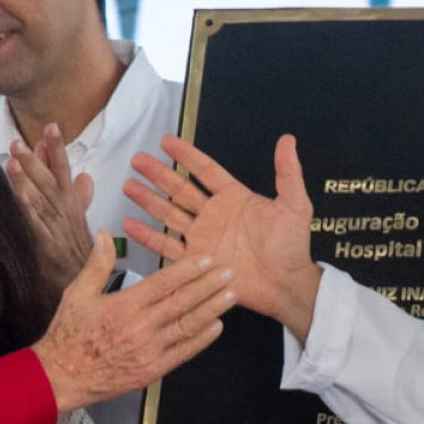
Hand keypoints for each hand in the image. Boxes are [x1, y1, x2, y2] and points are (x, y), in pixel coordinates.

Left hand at [8, 124, 95, 284]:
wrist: (87, 282)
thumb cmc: (81, 252)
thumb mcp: (82, 219)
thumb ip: (80, 196)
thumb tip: (84, 175)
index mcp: (71, 203)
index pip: (64, 169)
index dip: (57, 148)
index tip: (51, 126)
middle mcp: (63, 211)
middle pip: (48, 181)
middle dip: (34, 160)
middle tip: (19, 142)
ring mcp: (54, 227)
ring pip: (39, 199)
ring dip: (26, 180)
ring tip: (13, 161)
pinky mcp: (46, 245)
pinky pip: (35, 225)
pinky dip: (27, 210)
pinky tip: (16, 196)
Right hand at [30, 233, 234, 412]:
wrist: (61, 377)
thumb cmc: (69, 335)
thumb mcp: (77, 294)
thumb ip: (97, 264)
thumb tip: (105, 234)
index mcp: (124, 305)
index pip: (163, 283)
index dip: (188, 270)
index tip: (207, 259)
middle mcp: (140, 327)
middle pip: (182, 302)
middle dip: (209, 286)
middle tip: (230, 272)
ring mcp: (149, 351)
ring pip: (187, 326)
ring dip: (212, 310)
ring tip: (231, 295)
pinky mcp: (152, 371)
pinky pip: (183, 353)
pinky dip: (201, 340)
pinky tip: (216, 327)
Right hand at [123, 133, 323, 341]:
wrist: (286, 283)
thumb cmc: (293, 246)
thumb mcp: (295, 205)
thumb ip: (288, 172)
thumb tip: (288, 140)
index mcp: (234, 198)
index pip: (205, 171)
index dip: (187, 156)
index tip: (167, 141)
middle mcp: (214, 215)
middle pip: (180, 189)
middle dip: (158, 174)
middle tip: (138, 160)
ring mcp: (204, 237)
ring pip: (169, 213)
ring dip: (149, 200)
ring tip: (129, 186)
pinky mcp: (197, 260)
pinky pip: (168, 246)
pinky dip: (149, 236)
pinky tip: (130, 224)